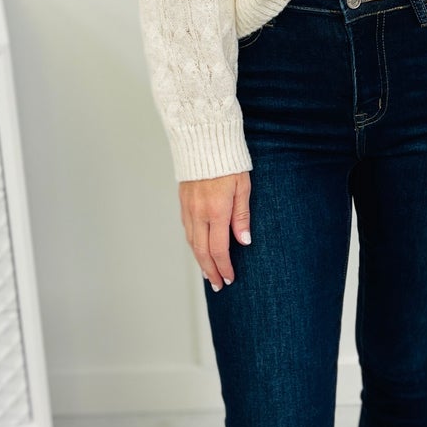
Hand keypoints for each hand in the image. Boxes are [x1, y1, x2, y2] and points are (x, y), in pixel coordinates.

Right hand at [179, 171, 250, 291]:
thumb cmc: (229, 162)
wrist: (204, 140)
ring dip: (200, 260)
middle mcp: (199, 213)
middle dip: (210, 271)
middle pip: (202, 251)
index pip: (219, 249)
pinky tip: (199, 249)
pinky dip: (193, 244)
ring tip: (208, 273)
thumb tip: (244, 242)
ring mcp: (189, 208)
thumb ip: (242, 216)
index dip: (224, 267)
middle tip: (218, 285)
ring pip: (192, 242)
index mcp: (217, 211)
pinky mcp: (183, 202)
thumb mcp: (243, 188)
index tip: (230, 278)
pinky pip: (187, 229)